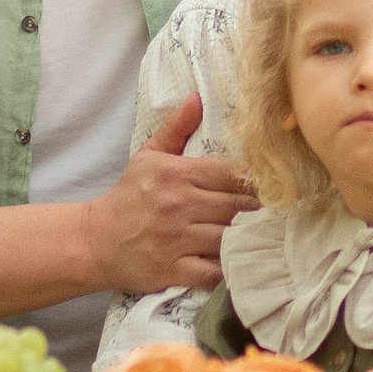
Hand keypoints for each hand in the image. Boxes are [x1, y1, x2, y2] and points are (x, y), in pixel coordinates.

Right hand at [83, 93, 256, 290]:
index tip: (272, 184)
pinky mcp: (173, 270)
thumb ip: (175, 127)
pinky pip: (213, 273)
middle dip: (259, 210)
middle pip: (237, 206)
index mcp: (177, 174)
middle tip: (278, 212)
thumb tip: (197, 98)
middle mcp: (179, 205)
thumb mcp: (148, 156)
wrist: (94, 241)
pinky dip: (229, 270)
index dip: (256, 180)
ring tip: (264, 236)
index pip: (231, 173)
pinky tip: (240, 264)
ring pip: (229, 238)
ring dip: (248, 239)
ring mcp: (176, 239)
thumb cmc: (127, 196)